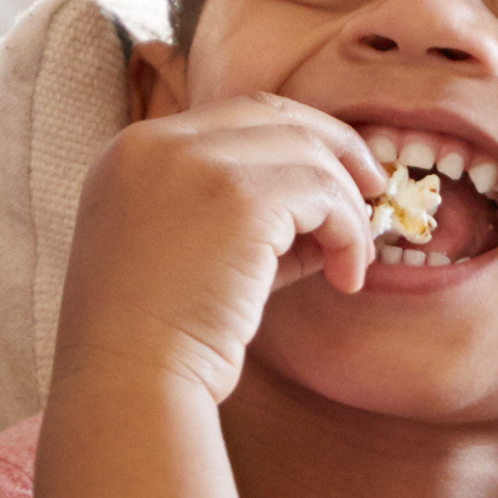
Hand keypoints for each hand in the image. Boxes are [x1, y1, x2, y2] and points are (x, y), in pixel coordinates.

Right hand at [56, 95, 378, 403]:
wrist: (126, 382)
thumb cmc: (155, 340)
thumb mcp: (189, 256)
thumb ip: (246, 221)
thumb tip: (331, 212)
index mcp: (131, 153)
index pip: (232, 117)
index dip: (293, 142)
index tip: (331, 181)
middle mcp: (156, 143)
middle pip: (274, 115)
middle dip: (335, 150)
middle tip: (371, 195)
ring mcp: (195, 162)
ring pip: (308, 152)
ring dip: (347, 206)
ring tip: (354, 260)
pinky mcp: (238, 197)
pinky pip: (324, 193)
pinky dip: (348, 232)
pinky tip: (347, 278)